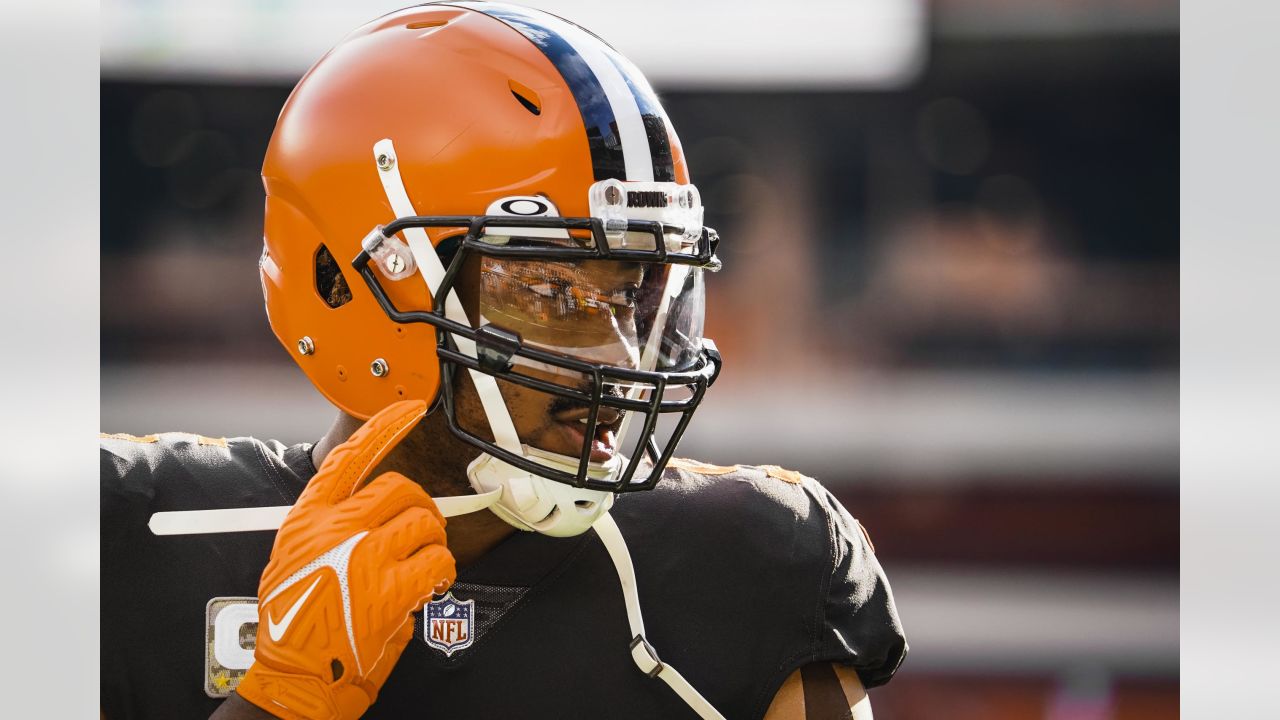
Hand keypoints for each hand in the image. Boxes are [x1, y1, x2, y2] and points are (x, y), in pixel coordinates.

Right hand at [236, 400, 454, 719]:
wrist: (298, 676)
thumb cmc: (296, 626)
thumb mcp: (292, 561)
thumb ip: (327, 529)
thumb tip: (368, 514)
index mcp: (309, 520)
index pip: (349, 459)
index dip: (382, 428)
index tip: (406, 409)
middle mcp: (337, 530)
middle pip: (400, 489)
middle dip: (419, 508)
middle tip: (420, 531)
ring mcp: (366, 556)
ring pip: (424, 522)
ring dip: (431, 543)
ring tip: (420, 566)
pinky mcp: (392, 588)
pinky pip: (438, 560)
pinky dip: (441, 571)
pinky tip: (429, 584)